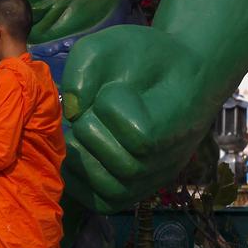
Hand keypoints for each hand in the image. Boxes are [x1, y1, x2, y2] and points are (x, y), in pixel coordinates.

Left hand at [61, 25, 208, 212]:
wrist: (175, 77)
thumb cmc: (143, 58)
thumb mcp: (112, 45)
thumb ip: (86, 69)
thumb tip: (72, 110)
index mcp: (176, 123)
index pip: (141, 135)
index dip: (113, 107)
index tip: (115, 88)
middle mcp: (171, 160)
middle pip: (123, 165)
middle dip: (91, 132)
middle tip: (88, 111)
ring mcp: (154, 179)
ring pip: (112, 190)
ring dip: (83, 158)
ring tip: (78, 132)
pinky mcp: (134, 190)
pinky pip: (102, 202)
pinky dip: (78, 182)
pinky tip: (71, 153)